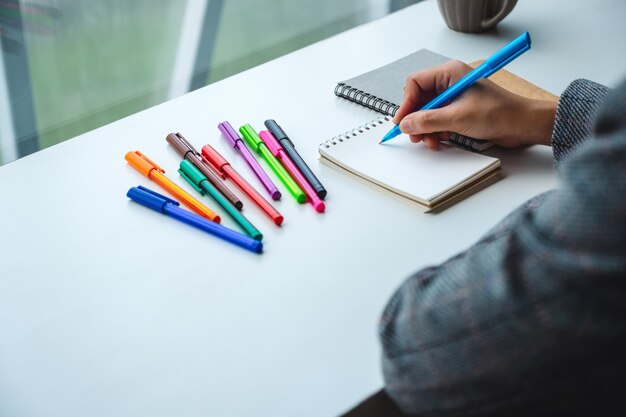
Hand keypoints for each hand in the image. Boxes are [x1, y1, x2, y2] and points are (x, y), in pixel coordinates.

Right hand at [393, 60, 556, 148]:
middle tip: (414, 136)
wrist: (523, 124)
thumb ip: (427, 121)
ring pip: (427, 112)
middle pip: (419, 99)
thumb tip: (405, 124)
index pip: (415, 83)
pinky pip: (438, 120)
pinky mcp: (459, 110)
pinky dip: (436, 131)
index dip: (406, 103)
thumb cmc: (499, 113)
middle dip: (415, 119)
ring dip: (425, 128)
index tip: (402, 122)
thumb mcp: (457, 118)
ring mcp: (454, 97)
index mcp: (449, 73)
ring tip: (429, 142)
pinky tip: (440, 140)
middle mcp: (450, 82)